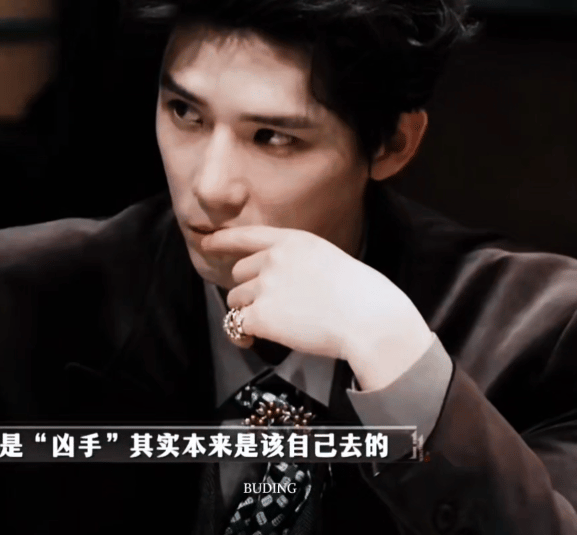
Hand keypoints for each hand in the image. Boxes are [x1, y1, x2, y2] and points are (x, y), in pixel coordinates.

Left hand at [202, 226, 432, 388]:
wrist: (369, 318)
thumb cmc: (361, 294)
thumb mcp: (328, 259)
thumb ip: (299, 262)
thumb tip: (280, 280)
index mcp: (293, 241)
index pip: (249, 235)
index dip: (224, 240)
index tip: (207, 243)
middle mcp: (274, 258)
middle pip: (239, 273)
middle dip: (248, 289)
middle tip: (268, 307)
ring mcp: (266, 286)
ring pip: (235, 299)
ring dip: (246, 312)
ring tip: (267, 326)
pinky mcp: (261, 315)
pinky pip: (236, 324)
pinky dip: (240, 335)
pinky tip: (251, 342)